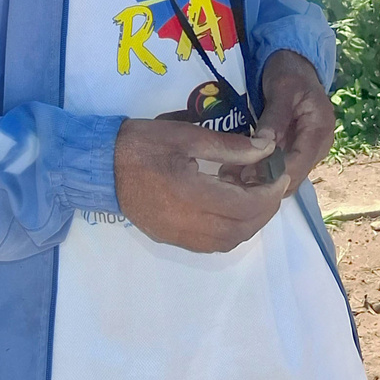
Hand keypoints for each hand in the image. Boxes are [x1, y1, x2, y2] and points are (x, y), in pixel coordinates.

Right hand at [114, 118, 289, 252]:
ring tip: (253, 193)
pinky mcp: (171, 239)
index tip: (279, 172)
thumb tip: (267, 149)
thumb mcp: (187, 135)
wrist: (100, 165)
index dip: (269, 192)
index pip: (245, 206)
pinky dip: (230, 229)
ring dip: (249, 222)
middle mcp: (187, 224)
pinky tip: (230, 206)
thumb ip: (229, 146)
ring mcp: (178, 236)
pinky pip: (211, 244)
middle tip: (272, 183)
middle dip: (264, 209)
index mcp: (191, 195)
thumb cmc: (142, 143)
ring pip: (228, 241)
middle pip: (241, 229)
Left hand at [227, 49, 334, 195]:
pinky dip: (260, 171)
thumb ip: (274, 117)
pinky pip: (279, 167)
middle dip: (264, 181)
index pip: (300, 162)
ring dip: (259, 179)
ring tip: (228, 174)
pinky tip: (236, 169)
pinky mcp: (295, 150)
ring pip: (285, 175)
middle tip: (230, 177)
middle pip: (293, 175)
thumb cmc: (290, 72)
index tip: (246, 175)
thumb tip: (263, 146)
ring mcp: (307, 150)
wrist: (295, 64)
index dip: (274, 174)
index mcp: (320, 129)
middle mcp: (318, 146)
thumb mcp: (282, 88)